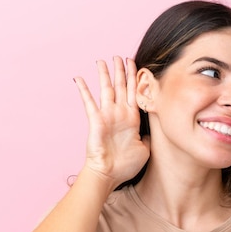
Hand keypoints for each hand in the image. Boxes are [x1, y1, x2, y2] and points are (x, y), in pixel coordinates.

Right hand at [74, 57, 149, 188]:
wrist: (109, 174)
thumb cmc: (126, 165)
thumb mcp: (145, 149)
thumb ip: (148, 136)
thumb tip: (152, 130)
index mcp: (132, 119)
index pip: (134, 93)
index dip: (135, 78)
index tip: (135, 65)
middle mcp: (120, 114)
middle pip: (121, 86)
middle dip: (121, 71)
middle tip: (120, 56)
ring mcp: (107, 116)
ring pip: (106, 89)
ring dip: (105, 74)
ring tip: (103, 61)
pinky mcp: (96, 120)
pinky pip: (88, 101)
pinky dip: (84, 89)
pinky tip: (78, 78)